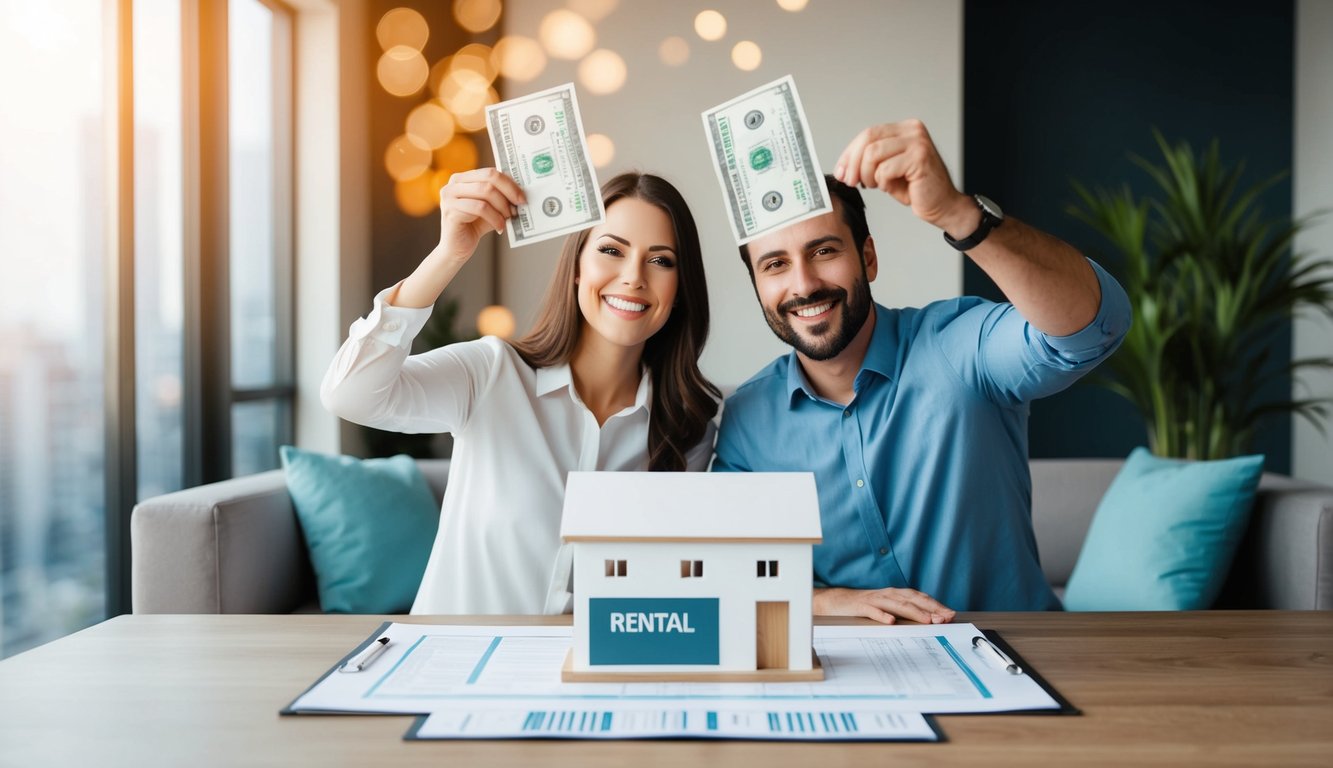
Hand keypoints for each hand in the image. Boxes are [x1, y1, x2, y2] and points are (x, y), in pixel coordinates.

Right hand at [436, 167, 525, 264]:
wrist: (457, 248)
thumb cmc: (474, 226)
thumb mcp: (491, 208)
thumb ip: (501, 197)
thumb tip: (521, 192)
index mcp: (463, 178)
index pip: (490, 172)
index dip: (509, 183)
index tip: (522, 196)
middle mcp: (453, 183)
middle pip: (488, 178)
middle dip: (509, 191)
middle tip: (520, 205)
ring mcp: (449, 196)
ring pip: (485, 191)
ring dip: (502, 206)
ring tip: (509, 218)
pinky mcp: (451, 211)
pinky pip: (479, 208)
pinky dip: (495, 218)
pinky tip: (500, 228)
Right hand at [813, 586, 955, 624]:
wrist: (838, 602)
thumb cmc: (866, 606)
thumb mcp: (888, 608)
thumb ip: (905, 612)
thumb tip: (930, 621)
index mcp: (896, 594)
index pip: (920, 598)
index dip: (936, 605)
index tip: (950, 614)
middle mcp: (888, 594)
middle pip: (913, 599)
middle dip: (930, 608)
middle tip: (945, 618)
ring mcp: (875, 599)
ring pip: (897, 604)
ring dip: (913, 612)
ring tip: (926, 620)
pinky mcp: (861, 606)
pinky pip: (873, 611)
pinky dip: (882, 615)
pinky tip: (890, 621)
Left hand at [833, 119, 976, 235]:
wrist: (942, 205)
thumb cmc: (916, 189)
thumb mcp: (886, 170)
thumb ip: (869, 162)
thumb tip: (843, 166)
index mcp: (904, 129)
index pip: (868, 134)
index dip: (849, 153)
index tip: (840, 171)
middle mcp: (912, 130)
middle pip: (868, 139)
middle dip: (853, 163)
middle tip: (850, 181)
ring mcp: (918, 142)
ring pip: (873, 153)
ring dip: (868, 174)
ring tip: (875, 185)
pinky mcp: (920, 157)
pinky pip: (885, 169)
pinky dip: (882, 182)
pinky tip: (889, 187)